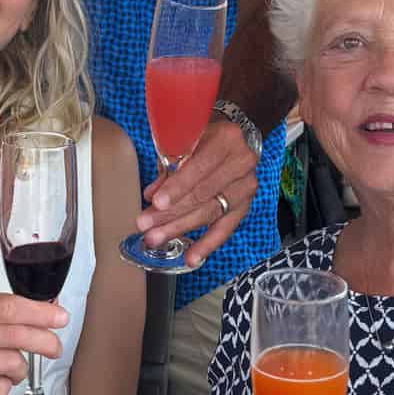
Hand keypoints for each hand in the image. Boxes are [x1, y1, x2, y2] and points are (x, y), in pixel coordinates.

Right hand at [0, 291, 67, 394]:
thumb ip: (6, 314)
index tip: (61, 318)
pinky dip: (4, 386)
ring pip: (12, 363)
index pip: (8, 306)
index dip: (40, 313)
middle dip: (44, 341)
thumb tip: (51, 310)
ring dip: (19, 369)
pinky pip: (0, 388)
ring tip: (3, 369)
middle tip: (55, 348)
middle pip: (15, 335)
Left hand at [138, 118, 257, 266]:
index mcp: (227, 139)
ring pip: (210, 213)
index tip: (156, 203)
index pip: (199, 167)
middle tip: (146, 226)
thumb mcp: (185, 139)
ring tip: (156, 239)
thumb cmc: (204, 136)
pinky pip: (225, 228)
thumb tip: (151, 196)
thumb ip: (169, 165)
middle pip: (203, 194)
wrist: (235, 138)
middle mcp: (242, 162)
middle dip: (171, 213)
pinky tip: (191, 258)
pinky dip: (207, 245)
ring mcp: (246, 185)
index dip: (177, 187)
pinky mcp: (245, 205)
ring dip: (180, 228)